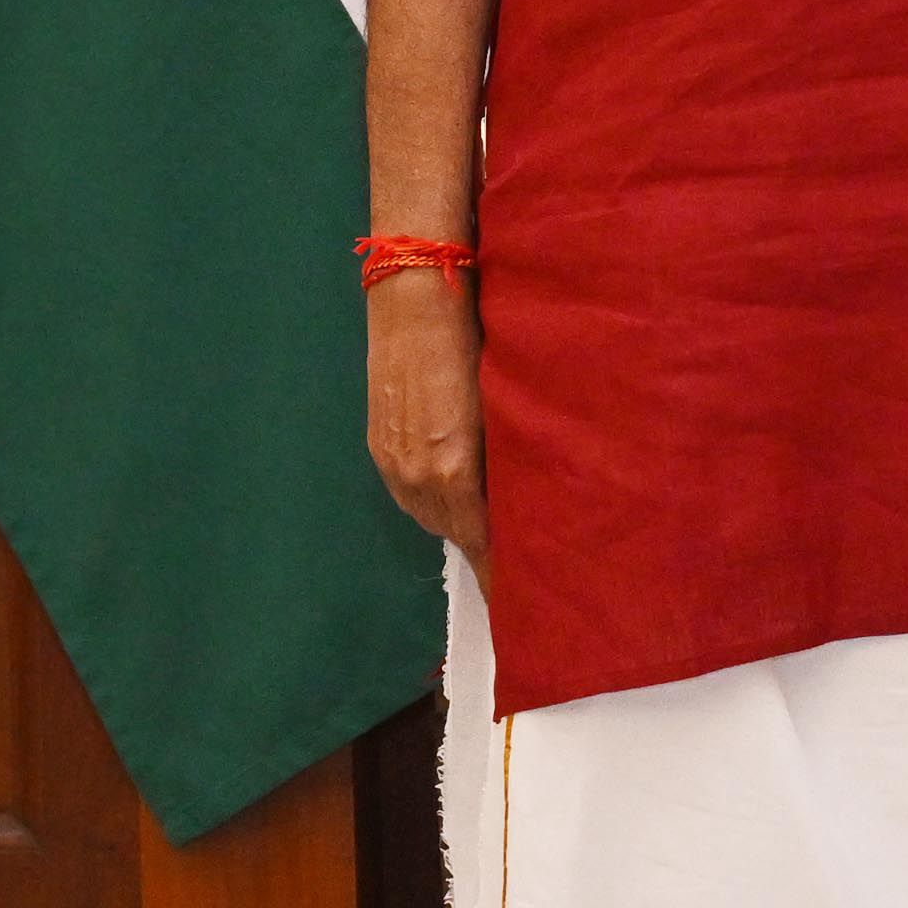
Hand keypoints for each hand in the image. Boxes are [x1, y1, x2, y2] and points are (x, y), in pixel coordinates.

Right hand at [364, 274, 489, 575]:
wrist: (415, 302)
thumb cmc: (475, 344)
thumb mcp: (504, 407)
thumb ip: (511, 459)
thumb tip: (528, 498)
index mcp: (454, 471)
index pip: (480, 541)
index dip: (498, 575)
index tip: (518, 604)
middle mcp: (417, 476)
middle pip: (455, 534)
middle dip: (484, 554)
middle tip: (518, 572)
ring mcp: (392, 461)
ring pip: (430, 516)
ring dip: (459, 529)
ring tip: (492, 541)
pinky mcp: (379, 445)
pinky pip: (410, 494)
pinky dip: (436, 505)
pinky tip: (457, 503)